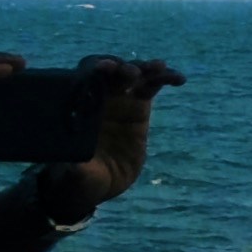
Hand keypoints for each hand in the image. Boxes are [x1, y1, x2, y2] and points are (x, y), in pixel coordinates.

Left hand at [57, 60, 179, 204]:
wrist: (96, 184)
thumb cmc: (76, 178)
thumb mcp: (73, 177)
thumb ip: (75, 170)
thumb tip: (73, 166)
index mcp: (77, 107)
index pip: (83, 78)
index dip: (93, 69)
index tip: (102, 68)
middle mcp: (97, 98)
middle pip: (111, 72)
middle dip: (120, 68)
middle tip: (131, 73)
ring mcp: (119, 100)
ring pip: (133, 75)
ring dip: (145, 68)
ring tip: (159, 68)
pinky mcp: (137, 107)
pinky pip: (152, 86)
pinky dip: (164, 79)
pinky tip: (178, 79)